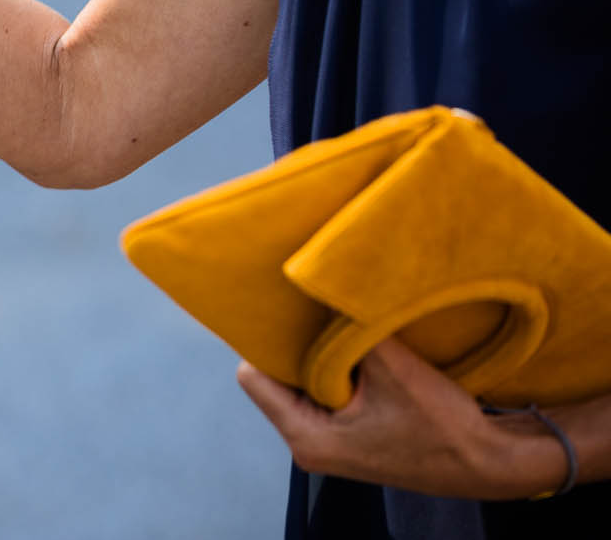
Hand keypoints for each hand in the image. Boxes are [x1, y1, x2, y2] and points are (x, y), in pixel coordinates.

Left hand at [236, 339, 571, 499]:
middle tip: (314, 315)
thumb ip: (351, 329)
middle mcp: (308, 446)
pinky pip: (325, 393)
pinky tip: (360, 353)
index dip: (268, 342)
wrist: (494, 463)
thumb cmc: (446, 428)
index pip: (253, 377)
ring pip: (302, 384)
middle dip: (294, 347)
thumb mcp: (394, 369)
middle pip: (274, 380)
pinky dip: (338, 371)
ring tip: (343, 333)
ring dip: (321, 358)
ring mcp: (330, 444)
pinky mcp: (350, 438)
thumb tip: (324, 286)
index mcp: (306, 439)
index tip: (288, 314)